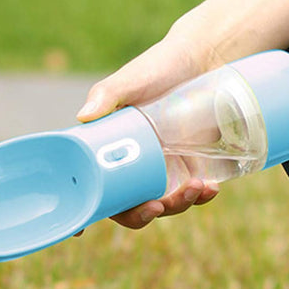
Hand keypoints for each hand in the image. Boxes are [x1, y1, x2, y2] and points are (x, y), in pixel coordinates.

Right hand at [77, 23, 221, 226]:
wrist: (206, 58)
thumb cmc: (159, 66)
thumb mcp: (131, 79)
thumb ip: (106, 94)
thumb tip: (84, 115)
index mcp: (106, 151)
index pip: (89, 187)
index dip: (82, 212)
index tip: (78, 230)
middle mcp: (130, 167)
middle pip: (125, 207)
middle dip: (139, 216)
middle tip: (155, 207)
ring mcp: (161, 171)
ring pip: (161, 205)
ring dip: (176, 207)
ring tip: (196, 187)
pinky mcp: (190, 167)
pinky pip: (192, 195)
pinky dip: (201, 197)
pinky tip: (210, 189)